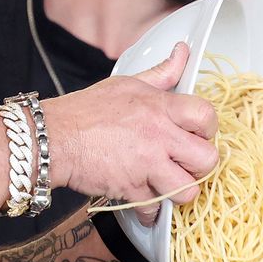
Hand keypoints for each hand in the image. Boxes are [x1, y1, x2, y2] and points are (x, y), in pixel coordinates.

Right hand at [45, 43, 217, 218]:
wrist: (53, 138)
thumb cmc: (85, 111)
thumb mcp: (127, 84)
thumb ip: (161, 74)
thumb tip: (182, 53)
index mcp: (159, 107)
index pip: (206, 116)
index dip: (208, 129)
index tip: (199, 134)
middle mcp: (158, 136)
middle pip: (207, 159)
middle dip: (200, 165)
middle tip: (186, 163)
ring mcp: (146, 165)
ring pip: (187, 190)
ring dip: (179, 189)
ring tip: (167, 182)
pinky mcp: (132, 189)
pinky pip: (155, 208)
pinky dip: (151, 208)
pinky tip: (144, 197)